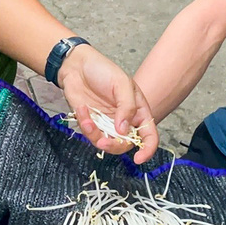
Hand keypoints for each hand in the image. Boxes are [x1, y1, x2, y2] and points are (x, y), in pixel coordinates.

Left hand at [57, 45, 158, 163]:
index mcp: (138, 112)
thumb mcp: (122, 84)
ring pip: (107, 144)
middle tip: (103, 141)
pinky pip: (90, 135)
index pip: (149, 136)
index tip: (139, 159)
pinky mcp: (91, 125)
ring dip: (96, 136)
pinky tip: (82, 110)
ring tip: (87, 120)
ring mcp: (107, 124)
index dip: (147, 150)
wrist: (76, 66)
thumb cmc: (103, 70)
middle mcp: (124, 121)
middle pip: (125, 145)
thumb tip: (124, 130)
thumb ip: (127, 107)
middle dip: (114, 145)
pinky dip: (86, 126)